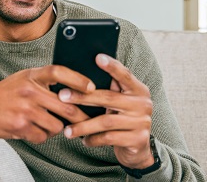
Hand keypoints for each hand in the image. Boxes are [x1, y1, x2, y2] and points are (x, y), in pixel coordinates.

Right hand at [0, 65, 93, 143]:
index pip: (59, 72)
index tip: (92, 88)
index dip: (78, 79)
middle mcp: (29, 90)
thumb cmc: (8, 92)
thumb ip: (46, 81)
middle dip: (80, 116)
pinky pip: (42, 136)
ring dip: (57, 128)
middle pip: (66, 105)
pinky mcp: (19, 126)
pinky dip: (41, 135)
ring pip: (56, 125)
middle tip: (88, 120)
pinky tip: (33, 129)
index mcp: (32, 75)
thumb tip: (77, 90)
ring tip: (47, 123)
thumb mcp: (26, 78)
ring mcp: (24, 109)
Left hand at [60, 54, 154, 168]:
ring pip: (106, 121)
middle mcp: (143, 104)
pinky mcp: (138, 140)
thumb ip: (110, 91)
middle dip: (83, 97)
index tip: (97, 57)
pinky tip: (84, 140)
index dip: (112, 66)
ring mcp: (142, 122)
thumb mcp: (120, 103)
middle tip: (62, 96)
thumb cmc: (122, 119)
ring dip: (84, 125)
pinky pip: (109, 138)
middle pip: (109, 98)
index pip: (125, 75)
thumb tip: (79, 77)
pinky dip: (93, 139)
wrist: (138, 148)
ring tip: (67, 130)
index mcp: (138, 90)